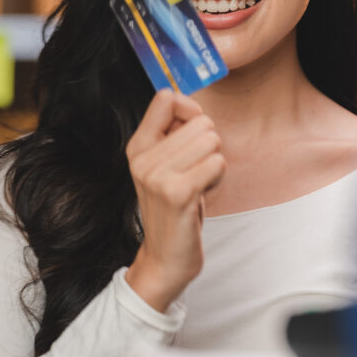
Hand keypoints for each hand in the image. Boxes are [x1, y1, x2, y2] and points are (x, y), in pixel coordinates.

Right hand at [124, 89, 224, 312]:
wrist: (164, 258)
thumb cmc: (174, 207)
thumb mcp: (165, 166)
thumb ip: (174, 135)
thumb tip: (193, 106)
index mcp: (138, 146)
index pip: (165, 98)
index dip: (191, 109)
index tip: (193, 133)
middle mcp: (142, 158)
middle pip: (201, 121)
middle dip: (210, 144)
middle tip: (196, 171)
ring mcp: (157, 176)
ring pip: (212, 141)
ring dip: (215, 162)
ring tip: (198, 183)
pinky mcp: (177, 193)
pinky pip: (217, 163)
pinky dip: (218, 178)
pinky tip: (203, 194)